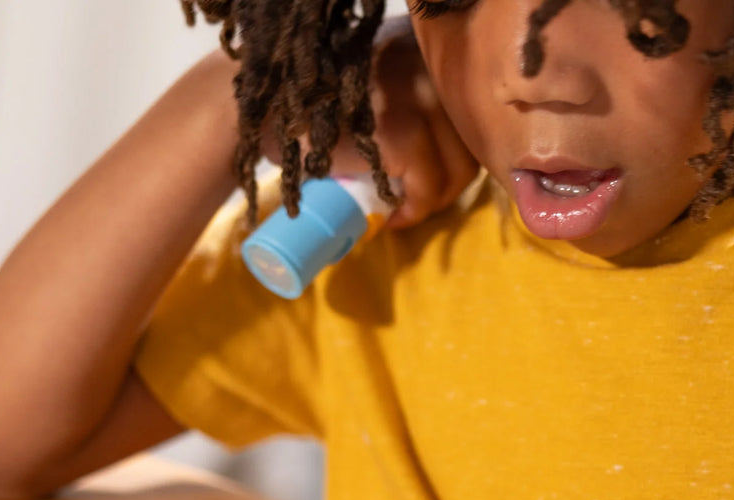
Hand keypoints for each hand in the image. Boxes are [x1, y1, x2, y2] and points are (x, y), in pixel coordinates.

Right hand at [259, 26, 478, 229]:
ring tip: (405, 209)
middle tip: (419, 201)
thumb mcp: (369, 84)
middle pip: (471, 138)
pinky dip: (416, 211)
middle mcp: (426, 62)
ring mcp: (416, 94)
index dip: (457, 150)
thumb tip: (446, 149)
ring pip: (459, 166)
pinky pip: (430, 186)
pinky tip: (395, 217)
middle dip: (450, 181)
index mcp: (422, 47)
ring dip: (436, 200)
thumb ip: (408, 99)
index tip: (432, 177)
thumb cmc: (306, 105)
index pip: (465, 107)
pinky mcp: (402, 129)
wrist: (262, 107)